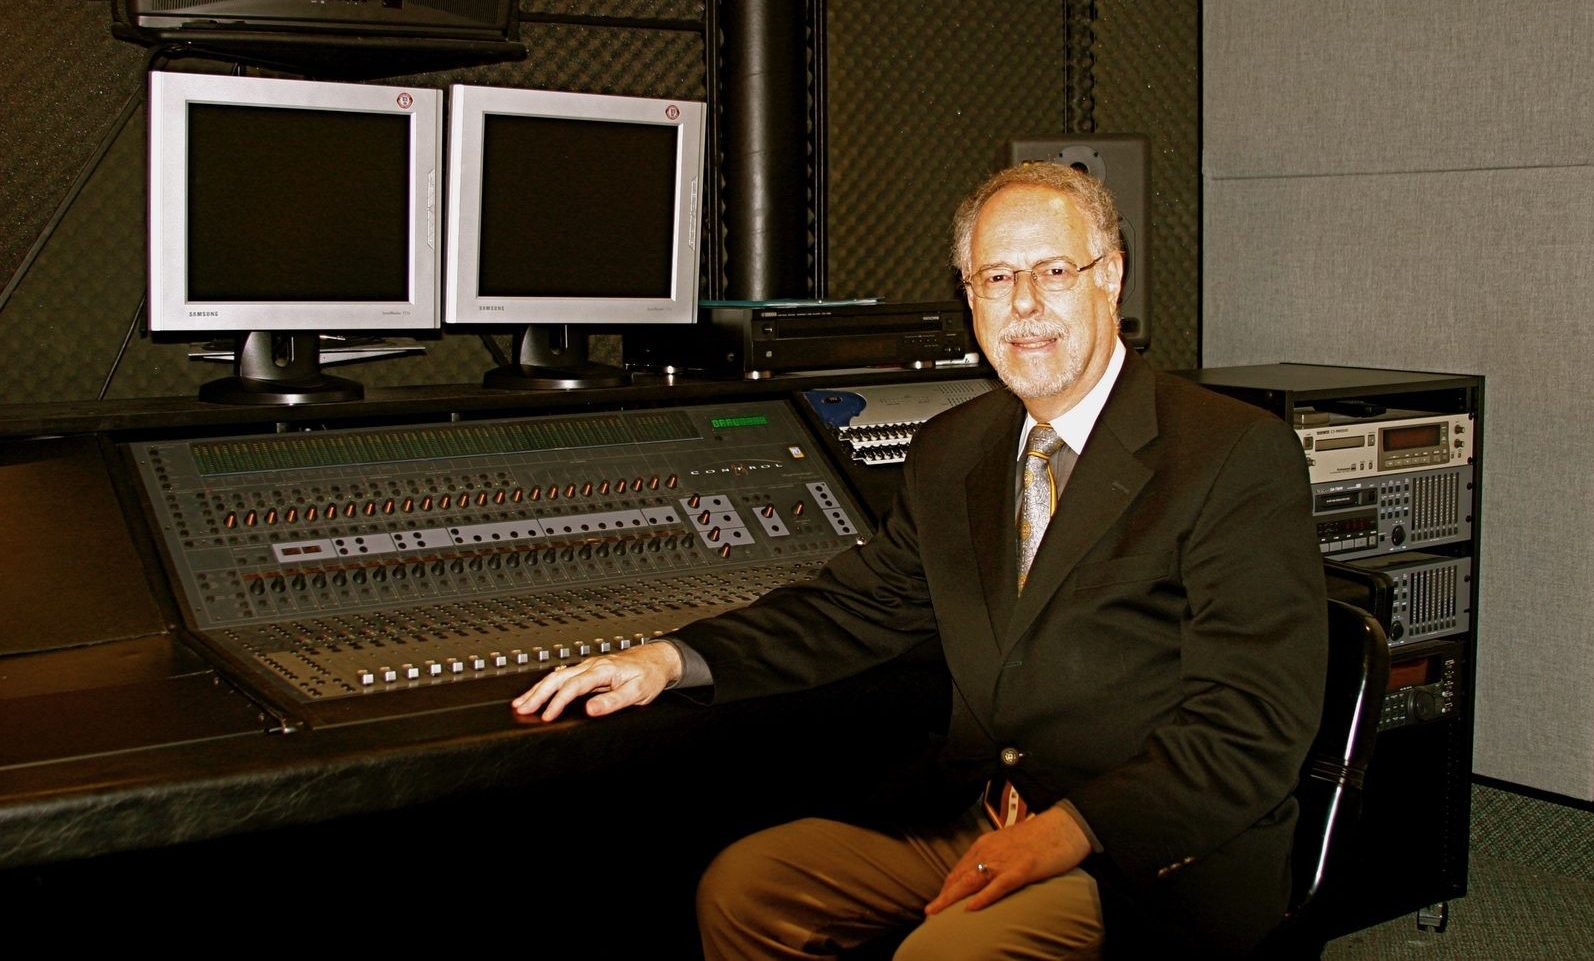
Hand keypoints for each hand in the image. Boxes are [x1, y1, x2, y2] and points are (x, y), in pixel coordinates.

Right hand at [510, 641, 683, 721]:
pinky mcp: (590, 671)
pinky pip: (564, 677)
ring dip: (538, 689)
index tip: (547, 716)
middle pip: (558, 678)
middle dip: (537, 693)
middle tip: (520, 708)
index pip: (573, 686)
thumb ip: (613, 701)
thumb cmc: (650, 675)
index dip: (557, 701)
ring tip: (520, 703)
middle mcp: (593, 666)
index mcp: (603, 670)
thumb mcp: (637, 692)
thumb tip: (590, 710)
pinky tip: (539, 694)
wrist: (658, 659)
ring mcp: (590, 667)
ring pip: (557, 676)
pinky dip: (548, 686)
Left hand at [924, 806, 1092, 913]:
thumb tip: (983, 873)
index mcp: (986, 844)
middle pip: (960, 875)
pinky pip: (999, 885)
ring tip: (937, 912)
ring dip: (952, 897)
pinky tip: (971, 908)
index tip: (940, 900)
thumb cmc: (1040, 837)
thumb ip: (995, 856)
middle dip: (943, 894)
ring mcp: (1005, 860)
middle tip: (929, 911)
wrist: (1065, 825)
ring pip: (972, 881)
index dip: (948, 885)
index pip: (960, 868)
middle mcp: (990, 850)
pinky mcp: (1022, 869)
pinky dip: (984, 897)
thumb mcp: (1010, 844)